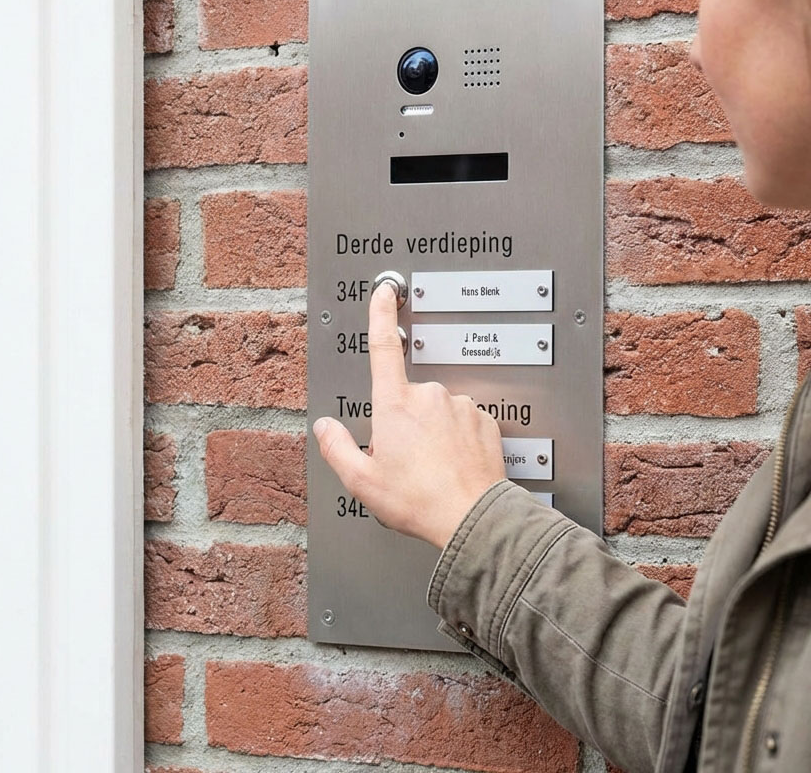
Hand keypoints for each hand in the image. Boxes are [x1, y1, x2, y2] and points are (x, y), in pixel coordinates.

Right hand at [313, 282, 506, 549]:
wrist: (472, 518)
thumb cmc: (418, 501)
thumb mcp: (362, 481)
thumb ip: (338, 448)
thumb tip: (326, 428)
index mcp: (395, 404)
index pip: (383, 347)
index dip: (380, 314)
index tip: (384, 292)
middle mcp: (430, 396)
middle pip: (408, 397)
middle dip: (404, 421)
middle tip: (405, 460)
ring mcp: (460, 406)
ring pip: (438, 411)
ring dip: (433, 432)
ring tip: (433, 468)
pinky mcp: (485, 420)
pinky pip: (463, 423)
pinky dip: (457, 439)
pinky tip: (453, 465)